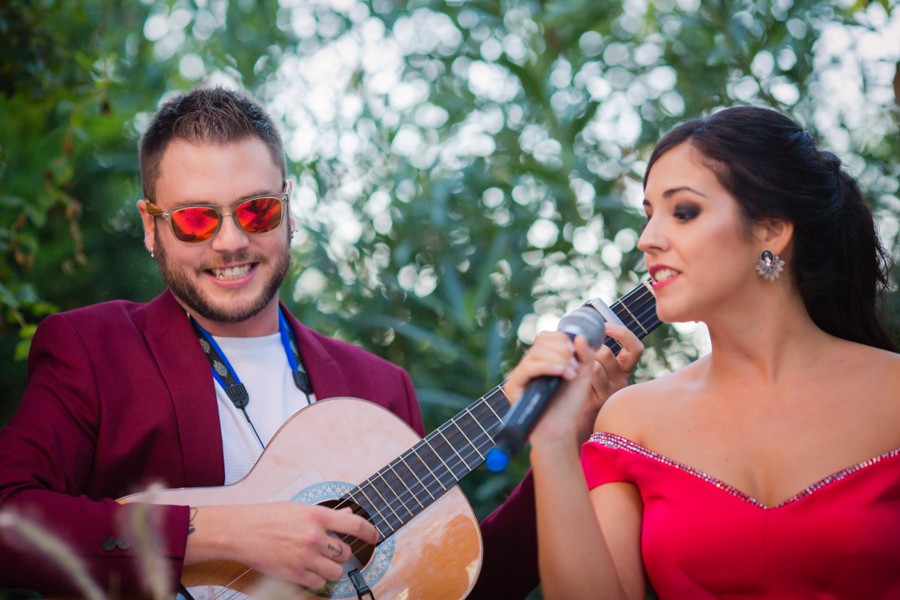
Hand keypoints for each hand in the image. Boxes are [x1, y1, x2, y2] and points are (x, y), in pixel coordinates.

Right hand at [185, 503, 378, 588]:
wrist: (241, 531)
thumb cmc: (268, 517)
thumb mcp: (300, 509)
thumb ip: (326, 515)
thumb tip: (348, 516)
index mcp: (317, 516)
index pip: (355, 525)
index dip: (370, 532)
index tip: (375, 536)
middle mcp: (315, 536)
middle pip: (346, 553)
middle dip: (342, 554)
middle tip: (330, 551)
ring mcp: (305, 556)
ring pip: (336, 571)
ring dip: (332, 569)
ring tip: (321, 563)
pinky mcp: (295, 573)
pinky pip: (319, 584)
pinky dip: (317, 580)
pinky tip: (308, 571)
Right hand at [503, 323, 642, 444]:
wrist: (559, 430)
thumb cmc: (569, 405)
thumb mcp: (583, 376)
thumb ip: (585, 355)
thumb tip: (580, 335)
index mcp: (542, 360)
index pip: (547, 337)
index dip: (563, 340)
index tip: (576, 354)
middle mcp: (529, 364)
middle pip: (541, 341)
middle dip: (563, 351)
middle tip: (575, 369)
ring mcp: (520, 374)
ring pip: (536, 353)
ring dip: (558, 360)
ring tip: (571, 375)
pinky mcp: (513, 386)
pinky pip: (527, 368)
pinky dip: (546, 366)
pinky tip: (561, 373)